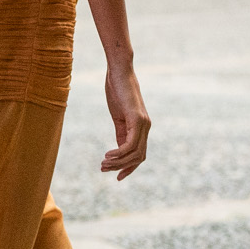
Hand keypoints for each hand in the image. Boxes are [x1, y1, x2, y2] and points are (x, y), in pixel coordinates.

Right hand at [100, 62, 150, 179]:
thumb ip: (121, 131)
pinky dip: (119, 153)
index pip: (139, 155)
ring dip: (118, 162)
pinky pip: (130, 144)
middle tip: (103, 169)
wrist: (120, 71)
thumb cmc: (117, 90)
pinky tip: (108, 155)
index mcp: (142, 127)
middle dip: (121, 167)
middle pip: (138, 158)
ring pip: (134, 154)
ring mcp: (143, 124)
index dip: (129, 168)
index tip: (117, 177)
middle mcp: (146, 127)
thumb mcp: (119, 115)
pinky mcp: (137, 119)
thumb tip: (120, 149)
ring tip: (103, 163)